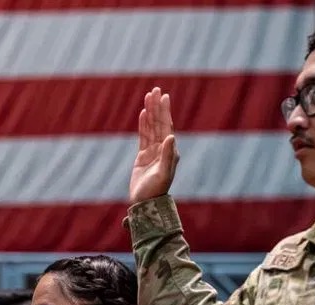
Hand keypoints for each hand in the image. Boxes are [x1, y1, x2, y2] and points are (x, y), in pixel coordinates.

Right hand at [129, 87, 179, 203]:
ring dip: (150, 112)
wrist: (146, 203)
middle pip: (159, 123)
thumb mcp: (163, 173)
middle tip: (155, 90)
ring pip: (151, 127)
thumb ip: (167, 155)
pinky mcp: (142, 156)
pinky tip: (143, 113)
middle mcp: (163, 149)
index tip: (164, 96)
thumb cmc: (156, 190)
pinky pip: (143, 136)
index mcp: (170, 151)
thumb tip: (171, 136)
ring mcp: (153, 152)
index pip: (167, 126)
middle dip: (157, 107)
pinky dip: (143, 124)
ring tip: (148, 96)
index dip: (165, 111)